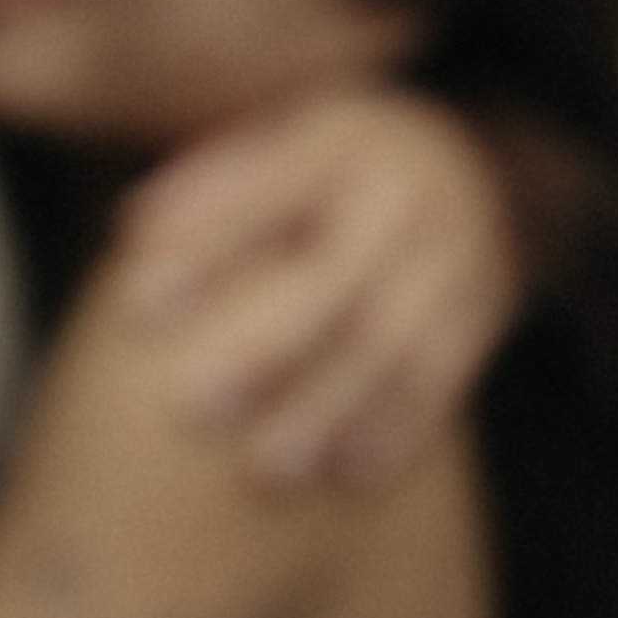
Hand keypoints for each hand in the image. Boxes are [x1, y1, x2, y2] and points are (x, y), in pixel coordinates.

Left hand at [116, 88, 520, 489]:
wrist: (472, 165)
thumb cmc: (334, 167)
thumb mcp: (284, 138)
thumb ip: (217, 182)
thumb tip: (136, 229)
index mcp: (342, 144)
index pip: (264, 197)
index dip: (202, 254)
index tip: (133, 312)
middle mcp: (406, 196)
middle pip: (333, 281)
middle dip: (260, 353)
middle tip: (186, 412)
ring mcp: (455, 253)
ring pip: (393, 344)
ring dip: (327, 413)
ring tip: (263, 475)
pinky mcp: (483, 309)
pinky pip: (444, 377)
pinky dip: (398, 431)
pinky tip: (349, 478)